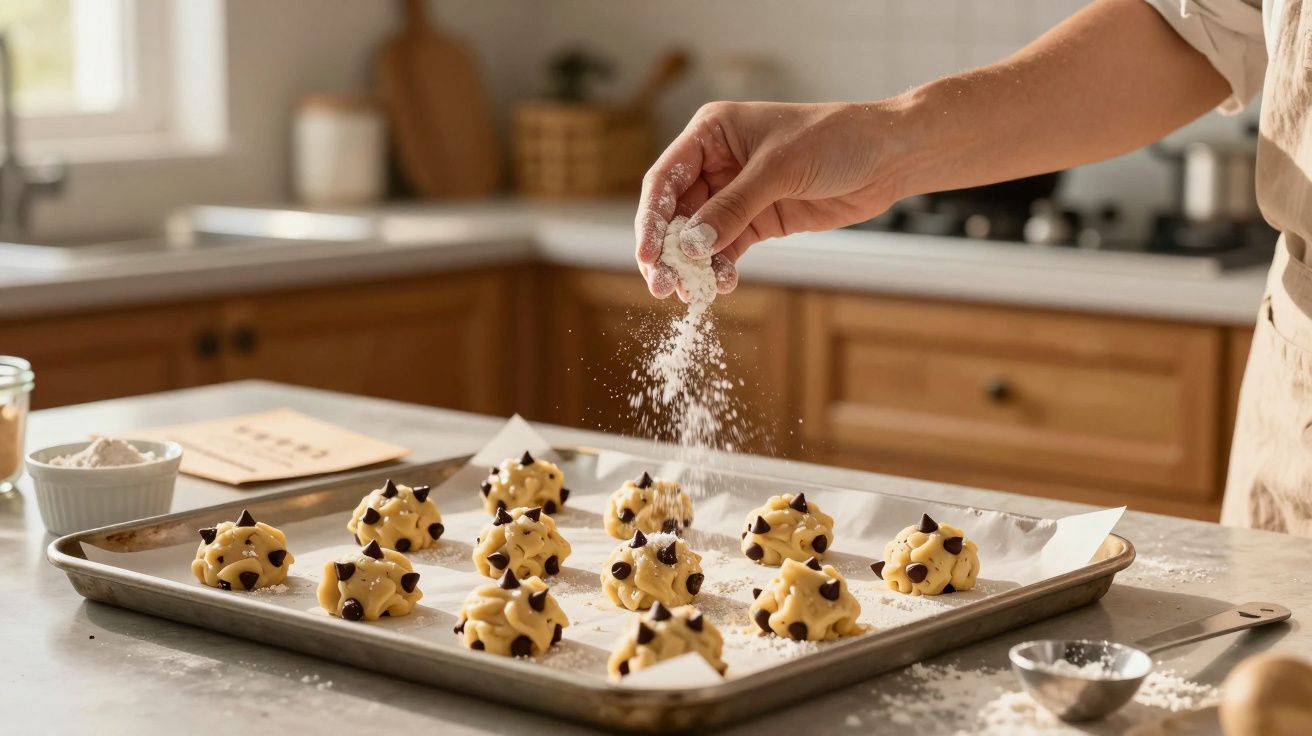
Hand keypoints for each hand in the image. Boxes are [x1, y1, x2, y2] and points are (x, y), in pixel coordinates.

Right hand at [634, 100, 902, 298]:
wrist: (889, 155)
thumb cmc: (835, 140)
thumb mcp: (778, 170)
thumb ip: (732, 208)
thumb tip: (689, 246)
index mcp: (712, 133)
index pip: (666, 179)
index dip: (652, 219)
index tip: (648, 256)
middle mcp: (717, 162)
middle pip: (677, 212)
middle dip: (668, 250)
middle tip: (662, 286)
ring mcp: (738, 193)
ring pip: (700, 236)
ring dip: (693, 265)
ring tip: (690, 293)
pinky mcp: (760, 219)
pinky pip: (729, 248)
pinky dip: (722, 268)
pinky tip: (721, 284)